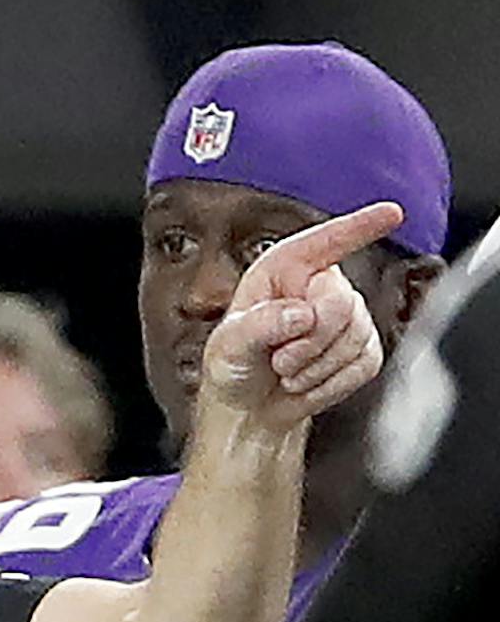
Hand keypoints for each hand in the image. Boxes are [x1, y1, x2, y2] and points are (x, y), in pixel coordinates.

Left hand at [200, 200, 403, 427]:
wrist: (246, 408)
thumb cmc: (232, 366)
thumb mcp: (228, 344)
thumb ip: (260, 325)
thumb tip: (302, 315)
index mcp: (286, 269)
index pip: (327, 242)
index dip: (360, 227)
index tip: (392, 213)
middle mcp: (321, 285)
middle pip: (341, 304)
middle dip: (309, 342)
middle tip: (280, 361)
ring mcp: (349, 316)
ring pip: (355, 337)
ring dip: (315, 367)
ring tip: (286, 372)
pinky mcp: (364, 349)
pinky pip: (364, 363)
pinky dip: (329, 384)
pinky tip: (306, 383)